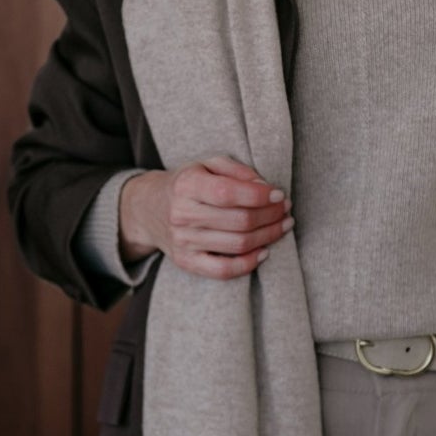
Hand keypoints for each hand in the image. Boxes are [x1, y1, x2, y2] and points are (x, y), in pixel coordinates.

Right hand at [119, 154, 293, 278]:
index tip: (278, 194)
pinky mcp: (186, 262)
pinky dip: (248, 264)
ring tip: (283, 225)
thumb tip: (265, 187)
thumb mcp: (207, 165)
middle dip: (271, 216)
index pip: (228, 193)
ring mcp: (183, 242)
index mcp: (187, 185)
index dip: (259, 196)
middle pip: (239, 221)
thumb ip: (237, 170)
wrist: (149, 208)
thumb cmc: (188, 183)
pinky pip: (223, 270)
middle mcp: (182, 214)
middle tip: (286, 210)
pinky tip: (264, 252)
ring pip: (237, 244)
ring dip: (268, 236)